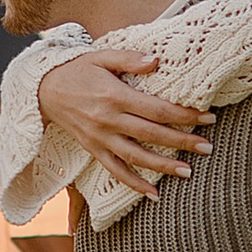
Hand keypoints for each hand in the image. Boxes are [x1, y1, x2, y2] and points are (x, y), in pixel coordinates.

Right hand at [39, 49, 210, 194]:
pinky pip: (115, 170)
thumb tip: (157, 61)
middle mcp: (108, 120)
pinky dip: (134, 184)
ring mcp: (100, 138)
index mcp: (114, 95)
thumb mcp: (101, 56)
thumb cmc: (78, 70)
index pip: (156, 109)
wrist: (43, 90)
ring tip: (188, 171)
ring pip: (136, 156)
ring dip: (163, 166)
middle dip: (182, 141)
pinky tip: (154, 195)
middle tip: (208, 147)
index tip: (207, 117)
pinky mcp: (93, 150)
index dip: (183, 114)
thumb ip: (129, 59)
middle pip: (151, 134)